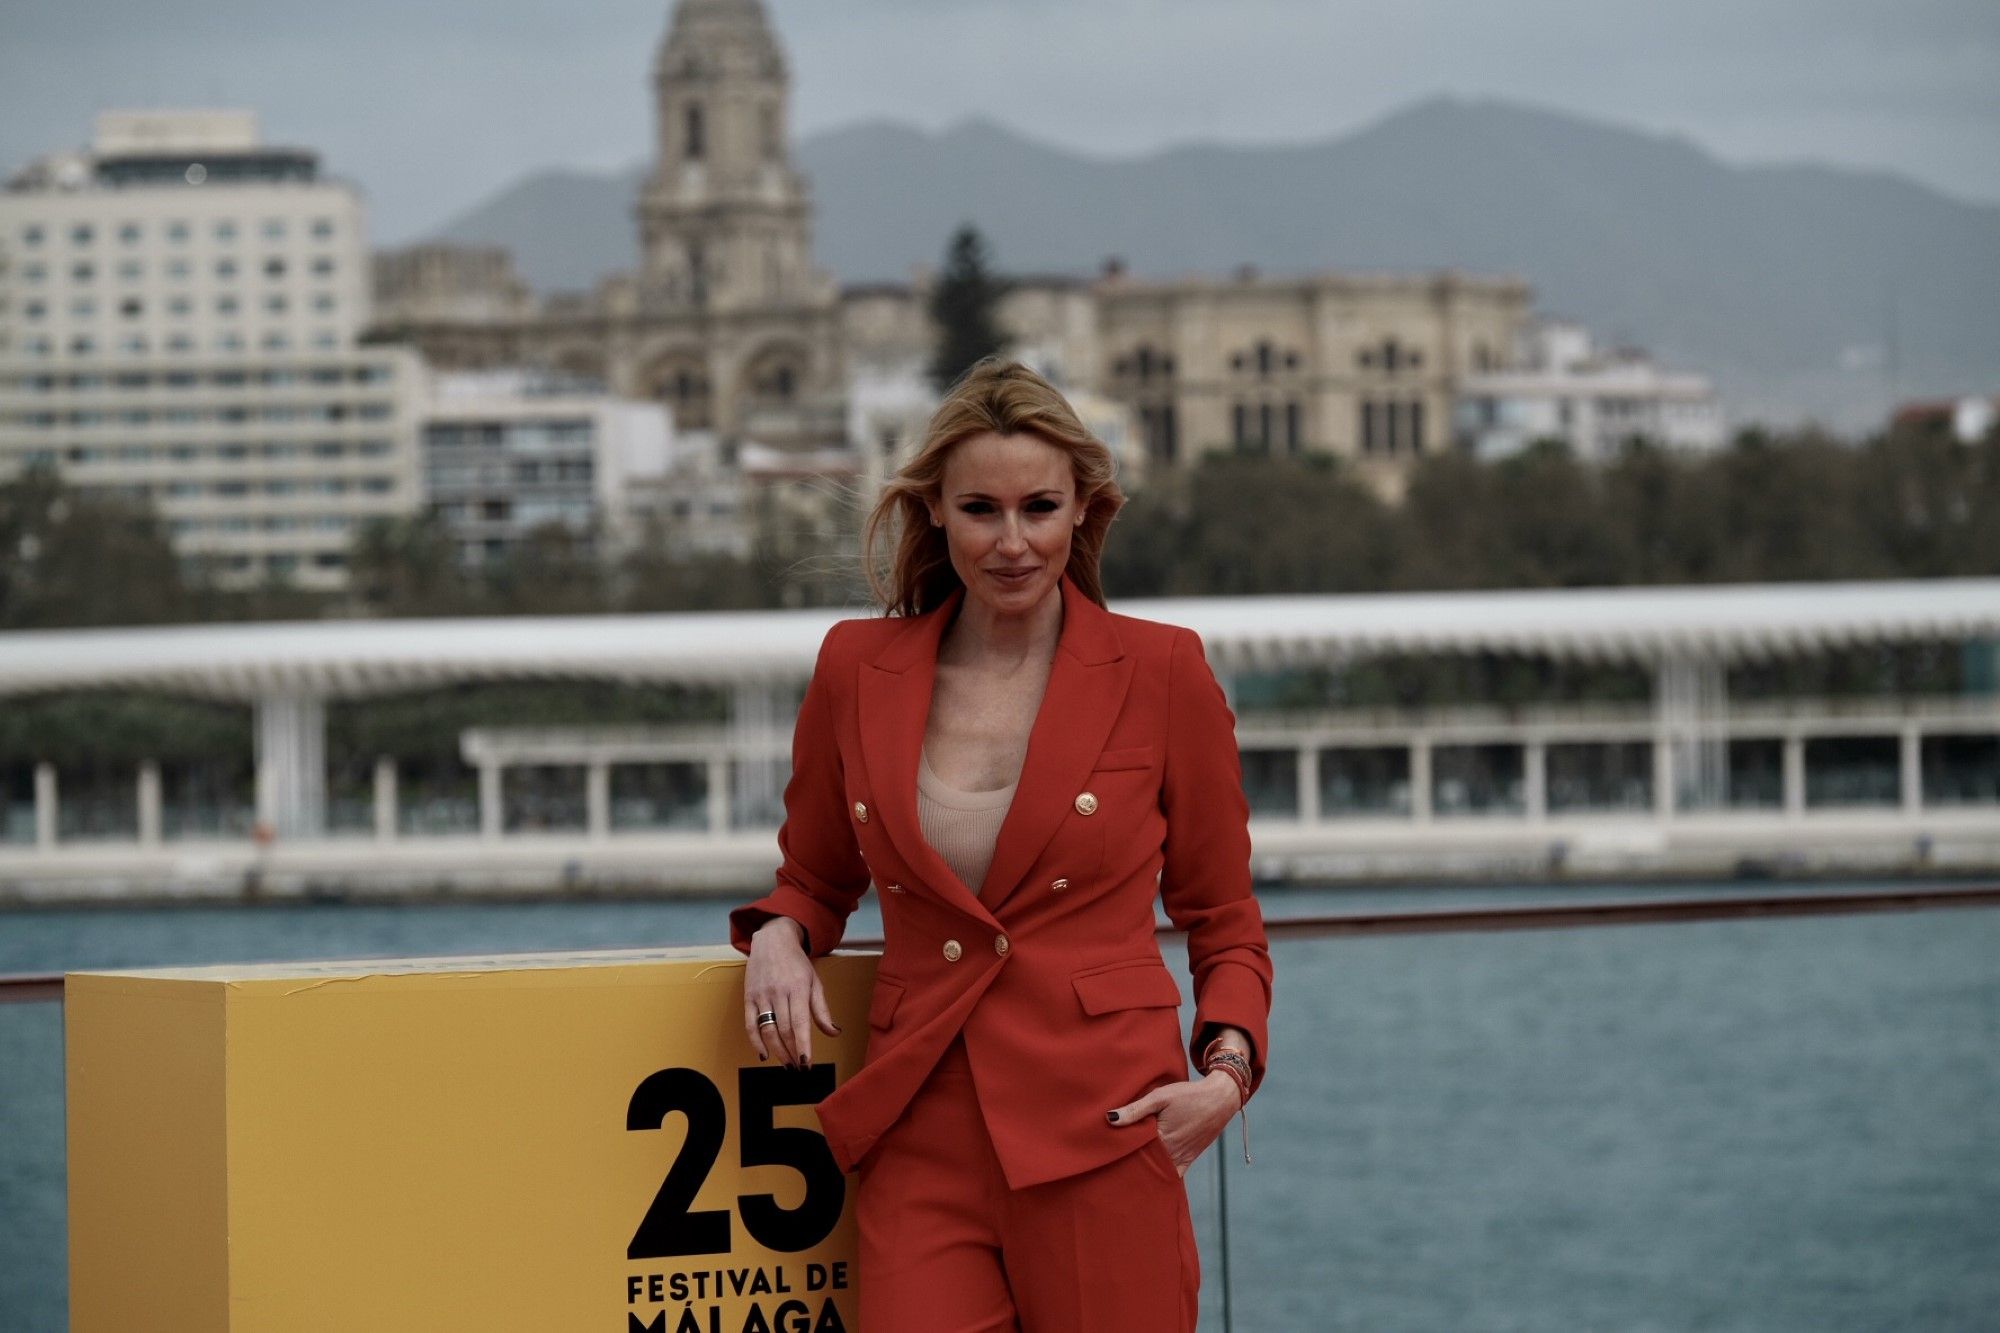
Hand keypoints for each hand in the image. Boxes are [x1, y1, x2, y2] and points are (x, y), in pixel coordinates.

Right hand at [742, 916, 838, 1068]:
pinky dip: (755, 1041)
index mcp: (798, 988)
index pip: (800, 1023)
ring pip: (768, 1029)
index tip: (807, 1063)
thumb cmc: (797, 963)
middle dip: (792, 1052)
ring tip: (787, 1064)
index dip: (803, 1046)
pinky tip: (764, 1054)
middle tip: (798, 1067)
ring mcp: (761, 995)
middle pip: (784, 1030)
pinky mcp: (748, 997)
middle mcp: (778, 992)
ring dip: (777, 1051)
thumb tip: (833, 1033)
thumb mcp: (814, 982)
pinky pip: (750, 1024)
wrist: (772, 941)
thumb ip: (821, 1009)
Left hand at [1106, 1071, 1242, 1176]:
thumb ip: (1135, 1109)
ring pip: (1158, 1172)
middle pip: (1145, 1166)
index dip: (1119, 1155)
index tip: (1105, 1155)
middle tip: (1110, 1167)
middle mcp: (1172, 1153)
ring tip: (1126, 1173)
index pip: (1133, 1153)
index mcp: (1161, 1138)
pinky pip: (1174, 1175)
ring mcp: (1182, 1158)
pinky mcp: (1189, 1158)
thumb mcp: (1160, 1096)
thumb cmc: (1188, 1095)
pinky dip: (1162, 1178)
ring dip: (1144, 1172)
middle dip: (1129, 1166)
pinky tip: (1149, 1180)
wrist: (1219, 1099)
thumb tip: (1110, 1119)